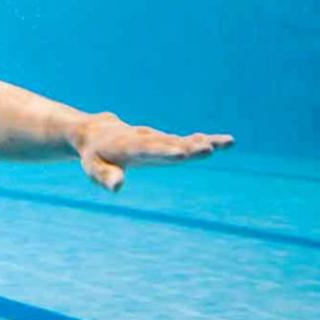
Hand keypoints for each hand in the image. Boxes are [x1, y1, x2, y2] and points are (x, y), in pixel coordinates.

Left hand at [72, 112, 234, 191]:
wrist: (96, 132)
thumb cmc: (95, 156)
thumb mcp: (93, 168)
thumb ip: (105, 176)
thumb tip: (118, 187)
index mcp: (128, 147)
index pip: (148, 150)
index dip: (164, 152)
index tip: (181, 154)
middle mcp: (146, 140)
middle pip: (170, 145)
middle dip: (189, 148)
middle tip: (208, 150)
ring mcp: (156, 139)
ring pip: (181, 140)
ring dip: (202, 142)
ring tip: (226, 143)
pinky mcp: (163, 141)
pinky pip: (185, 140)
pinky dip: (203, 140)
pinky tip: (224, 142)